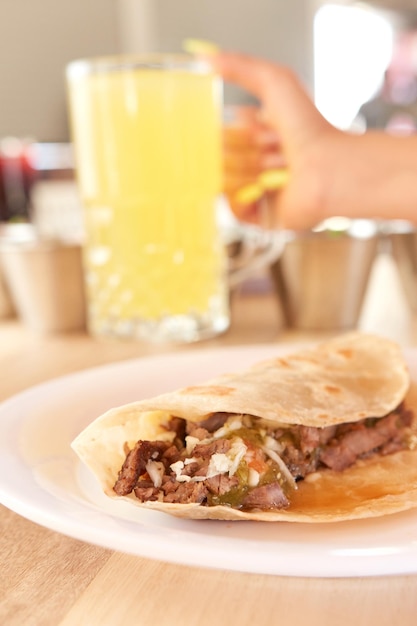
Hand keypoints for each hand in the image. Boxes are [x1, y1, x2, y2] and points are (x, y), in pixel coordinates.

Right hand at [211, 52, 336, 228]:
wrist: (327, 168)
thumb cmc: (309, 128)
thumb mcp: (275, 82)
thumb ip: (239, 65)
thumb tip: (204, 57)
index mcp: (262, 134)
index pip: (225, 130)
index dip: (229, 126)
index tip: (240, 123)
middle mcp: (258, 162)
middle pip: (221, 154)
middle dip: (238, 148)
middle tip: (267, 146)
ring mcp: (256, 189)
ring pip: (222, 178)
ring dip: (245, 169)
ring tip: (274, 165)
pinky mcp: (256, 214)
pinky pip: (229, 204)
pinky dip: (241, 193)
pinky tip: (261, 185)